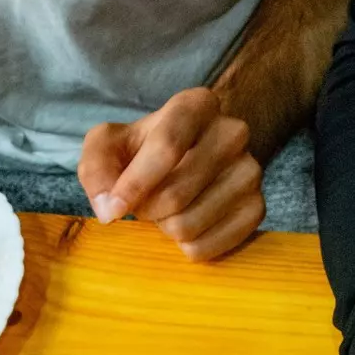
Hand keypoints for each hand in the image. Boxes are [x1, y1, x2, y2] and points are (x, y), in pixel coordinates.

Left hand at [78, 87, 265, 261]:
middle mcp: (232, 132)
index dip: (135, 185)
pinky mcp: (258, 208)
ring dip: (165, 228)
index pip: (167, 146)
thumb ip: (96, 167)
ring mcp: (251, 171)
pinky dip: (185, 247)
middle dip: (147, 209)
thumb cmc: (142, 150)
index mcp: (196, 105)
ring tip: (167, 210)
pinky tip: (185, 226)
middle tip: (145, 202)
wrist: (190, 158)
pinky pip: (207, 248)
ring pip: (189, 225)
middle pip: (175, 195)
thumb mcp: (109, 144)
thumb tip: (108, 208)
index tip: (113, 209)